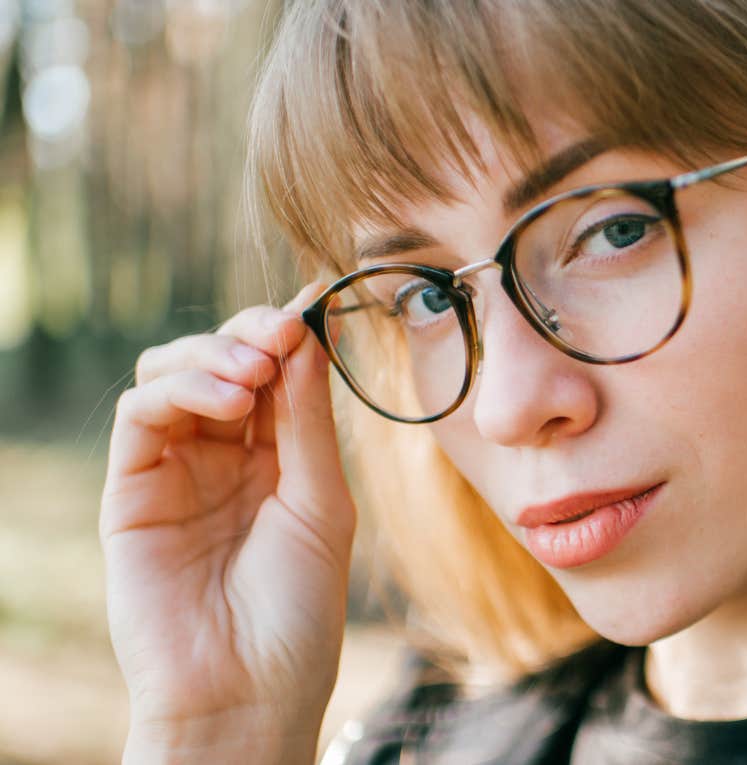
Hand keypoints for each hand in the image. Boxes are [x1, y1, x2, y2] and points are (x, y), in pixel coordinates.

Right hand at [100, 284, 354, 760]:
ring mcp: (174, 471)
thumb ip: (308, 421)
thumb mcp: (323, 503)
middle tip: (278, 333)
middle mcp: (223, 459)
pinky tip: (227, 399)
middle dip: (250, 335)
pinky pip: (141, 414)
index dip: (288, 336)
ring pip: (173, 374)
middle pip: (223, 362)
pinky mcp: (130, 491)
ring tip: (252, 374)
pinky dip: (180, 388)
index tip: (311, 308)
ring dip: (215, 356)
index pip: (275, 375)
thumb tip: (305, 336)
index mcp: (278, 461)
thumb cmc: (298, 610)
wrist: (247, 692)